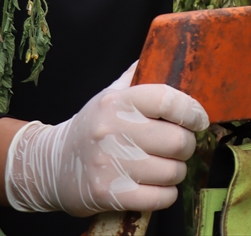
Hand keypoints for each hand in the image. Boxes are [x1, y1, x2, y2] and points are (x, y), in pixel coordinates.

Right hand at [5, 62, 209, 214]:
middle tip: (181, 146)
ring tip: (167, 166)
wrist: (51, 166)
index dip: (191, 110)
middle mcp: (113, 131)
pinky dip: (167, 194)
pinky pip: (160, 198)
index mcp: (117, 103)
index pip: (167, 99)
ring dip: (177, 171)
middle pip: (176, 140)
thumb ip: (136, 77)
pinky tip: (158, 186)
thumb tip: (164, 51)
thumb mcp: (108, 96)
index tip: (199, 119)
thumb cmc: (91, 128)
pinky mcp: (109, 194)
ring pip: (172, 172)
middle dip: (187, 145)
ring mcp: (110, 165)